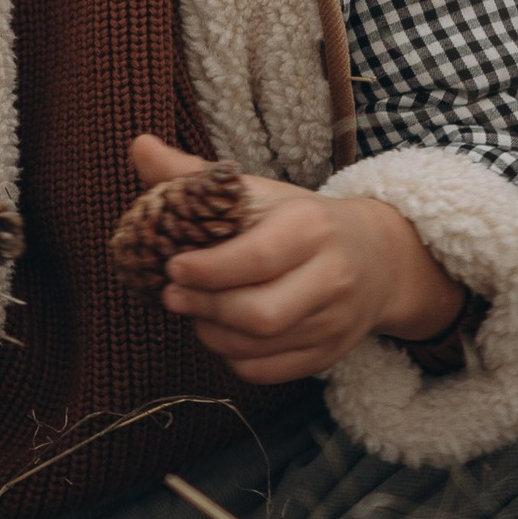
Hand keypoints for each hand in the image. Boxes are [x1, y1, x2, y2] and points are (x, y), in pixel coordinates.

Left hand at [126, 135, 458, 383]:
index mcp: (312, 227)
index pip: (258, 258)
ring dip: (213, 334)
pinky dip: (234, 358)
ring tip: (194, 312)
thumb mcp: (259, 191)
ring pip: (262, 346)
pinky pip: (269, 372)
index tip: (172, 267)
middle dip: (206, 308)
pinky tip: (222, 334)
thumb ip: (195, 173)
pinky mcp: (329, 354)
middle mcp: (331, 277)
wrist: (377, 258)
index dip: (209, 269)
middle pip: (261, 313)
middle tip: (173, 296)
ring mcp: (334, 322)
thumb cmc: (301, 221)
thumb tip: (139, 146)